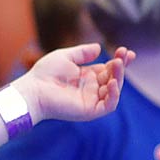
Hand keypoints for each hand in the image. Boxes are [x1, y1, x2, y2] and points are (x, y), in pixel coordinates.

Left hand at [15, 44, 131, 123]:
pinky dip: (114, 95)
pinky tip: (112, 83)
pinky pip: (109, 105)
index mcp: (87, 76)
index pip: (109, 69)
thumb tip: (99, 48)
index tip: (126, 51)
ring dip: (118, 78)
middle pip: (114, 78)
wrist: (33, 89)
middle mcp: (91, 88)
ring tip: (117, 64)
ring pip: (114, 91)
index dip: (119, 61)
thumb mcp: (66, 57)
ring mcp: (92, 100)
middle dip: (121, 67)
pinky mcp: (90, 111)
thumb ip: (82, 53)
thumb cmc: (45, 73)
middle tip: (122, 55)